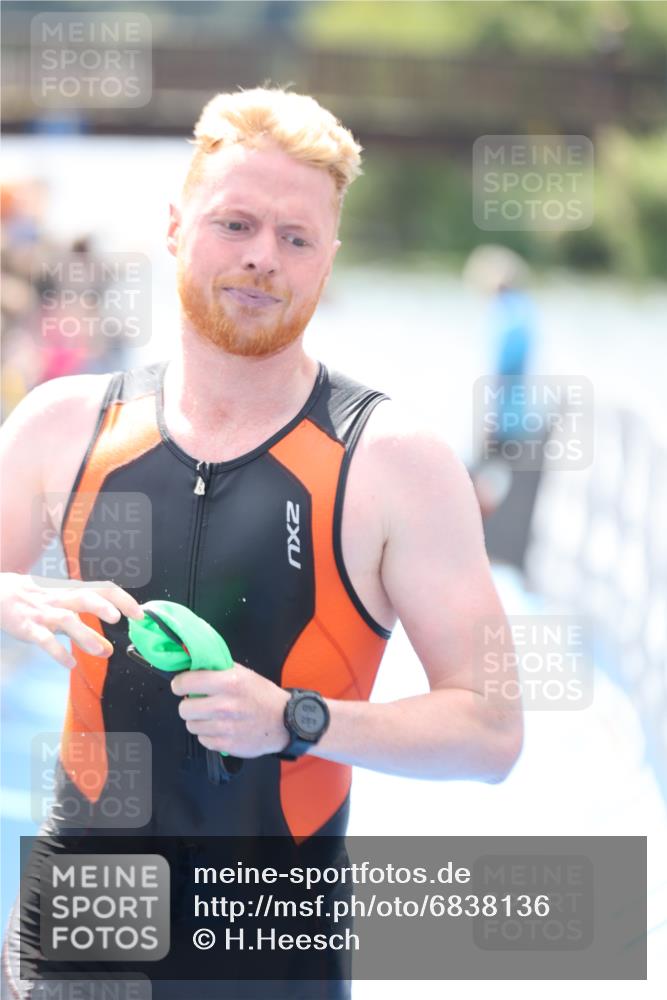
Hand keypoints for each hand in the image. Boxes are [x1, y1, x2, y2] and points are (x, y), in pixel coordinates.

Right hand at [0, 572, 142, 668]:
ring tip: (98, 650)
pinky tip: (69, 664)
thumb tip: (110, 651)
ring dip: (82, 633)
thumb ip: (88, 632)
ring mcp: (44, 613)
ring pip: (64, 618)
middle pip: (83, 597)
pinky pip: (43, 639)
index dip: (123, 600)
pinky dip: (56, 651)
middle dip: (101, 606)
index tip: (140, 614)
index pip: (102, 589)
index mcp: (73, 592)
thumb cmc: (39, 603)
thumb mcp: (65, 615)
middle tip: (118, 619)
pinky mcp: (28, 627)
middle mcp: (60, 599)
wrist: (0, 594)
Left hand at [171, 664, 290, 758]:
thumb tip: (194, 664)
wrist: (284, 722)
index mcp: (229, 683)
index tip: (181, 686)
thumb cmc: (263, 695)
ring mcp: (225, 727)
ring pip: (191, 725)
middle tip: (199, 703)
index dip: (179, 684)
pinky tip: (220, 728)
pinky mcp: (226, 745)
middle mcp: (224, 705)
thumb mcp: (244, 674)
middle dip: (189, 704)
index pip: (186, 682)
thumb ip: (219, 669)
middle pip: (184, 708)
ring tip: (212, 717)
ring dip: (199, 721)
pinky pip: (203, 740)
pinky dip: (208, 735)